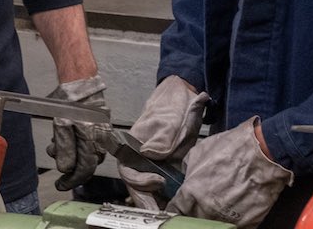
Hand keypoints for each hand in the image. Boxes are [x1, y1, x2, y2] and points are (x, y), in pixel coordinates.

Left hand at [44, 75, 108, 190]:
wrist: (79, 80)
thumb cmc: (70, 99)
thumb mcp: (61, 125)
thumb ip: (65, 150)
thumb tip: (66, 169)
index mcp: (94, 140)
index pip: (86, 169)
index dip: (72, 179)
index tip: (61, 184)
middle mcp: (101, 138)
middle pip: (87, 163)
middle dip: (69, 164)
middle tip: (55, 159)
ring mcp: (101, 131)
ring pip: (86, 152)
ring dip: (70, 153)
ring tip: (54, 145)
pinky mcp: (98, 125)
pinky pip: (88, 141)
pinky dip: (75, 143)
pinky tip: (63, 136)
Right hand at [118, 75, 209, 210]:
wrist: (185, 98)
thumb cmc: (173, 106)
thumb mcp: (171, 119)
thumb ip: (161, 136)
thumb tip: (148, 154)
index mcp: (133, 145)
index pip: (127, 170)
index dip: (140, 181)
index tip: (158, 181)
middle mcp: (139, 158)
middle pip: (136, 185)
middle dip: (146, 200)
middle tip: (158, 212)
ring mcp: (152, 165)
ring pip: (148, 189)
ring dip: (155, 202)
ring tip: (166, 214)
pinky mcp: (167, 169)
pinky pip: (162, 188)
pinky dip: (166, 198)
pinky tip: (174, 207)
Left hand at [166, 117, 292, 228]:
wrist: (265, 152)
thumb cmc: (234, 148)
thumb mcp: (201, 150)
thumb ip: (189, 166)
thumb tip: (187, 174)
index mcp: (192, 191)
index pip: (176, 210)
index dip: (177, 209)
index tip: (181, 207)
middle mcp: (206, 208)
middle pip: (194, 219)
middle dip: (195, 212)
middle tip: (203, 202)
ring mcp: (226, 218)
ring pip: (214, 224)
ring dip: (214, 216)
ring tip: (223, 202)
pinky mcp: (246, 223)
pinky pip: (235, 226)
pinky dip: (234, 219)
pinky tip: (238, 207)